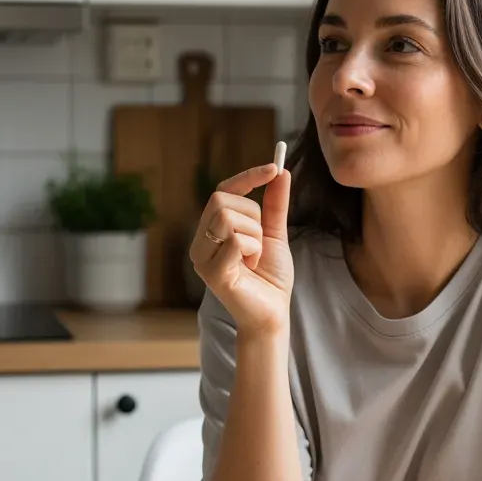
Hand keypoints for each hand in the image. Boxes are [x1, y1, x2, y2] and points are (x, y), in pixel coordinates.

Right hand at [190, 163, 292, 336]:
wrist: (273, 313)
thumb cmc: (270, 277)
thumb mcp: (275, 234)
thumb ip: (275, 204)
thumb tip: (281, 171)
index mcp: (211, 230)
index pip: (222, 190)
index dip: (247, 177)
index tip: (274, 168)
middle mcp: (200, 242)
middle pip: (222, 200)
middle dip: (253, 215)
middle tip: (260, 241)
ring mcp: (202, 258)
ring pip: (228, 218)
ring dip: (255, 235)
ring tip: (254, 258)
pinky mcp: (211, 273)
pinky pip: (235, 240)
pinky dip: (254, 250)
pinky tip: (251, 267)